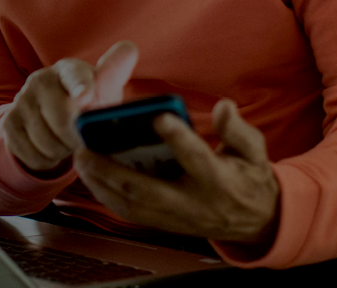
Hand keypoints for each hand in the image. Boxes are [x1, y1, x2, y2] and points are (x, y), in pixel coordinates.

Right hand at [5, 42, 138, 176]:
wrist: (55, 118)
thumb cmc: (89, 103)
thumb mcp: (106, 92)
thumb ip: (114, 75)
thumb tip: (128, 50)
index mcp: (69, 69)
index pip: (74, 76)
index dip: (80, 87)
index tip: (85, 97)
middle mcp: (41, 80)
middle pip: (61, 120)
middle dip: (77, 138)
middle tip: (84, 140)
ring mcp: (21, 101)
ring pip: (46, 142)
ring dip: (62, 151)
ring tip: (68, 142)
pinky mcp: (9, 122)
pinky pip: (31, 154)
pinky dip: (46, 159)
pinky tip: (52, 148)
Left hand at [75, 99, 279, 243]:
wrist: (255, 222)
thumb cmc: (249, 178)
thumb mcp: (254, 151)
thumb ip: (237, 130)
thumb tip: (223, 107)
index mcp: (219, 180)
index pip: (197, 158)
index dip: (179, 139)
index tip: (158, 118)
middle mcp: (193, 202)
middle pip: (148, 189)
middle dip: (113, 171)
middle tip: (86, 149)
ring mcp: (176, 217)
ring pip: (132, 205)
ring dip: (102, 185)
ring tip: (81, 161)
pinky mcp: (164, 224)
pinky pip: (130, 214)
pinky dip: (107, 197)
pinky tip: (91, 178)